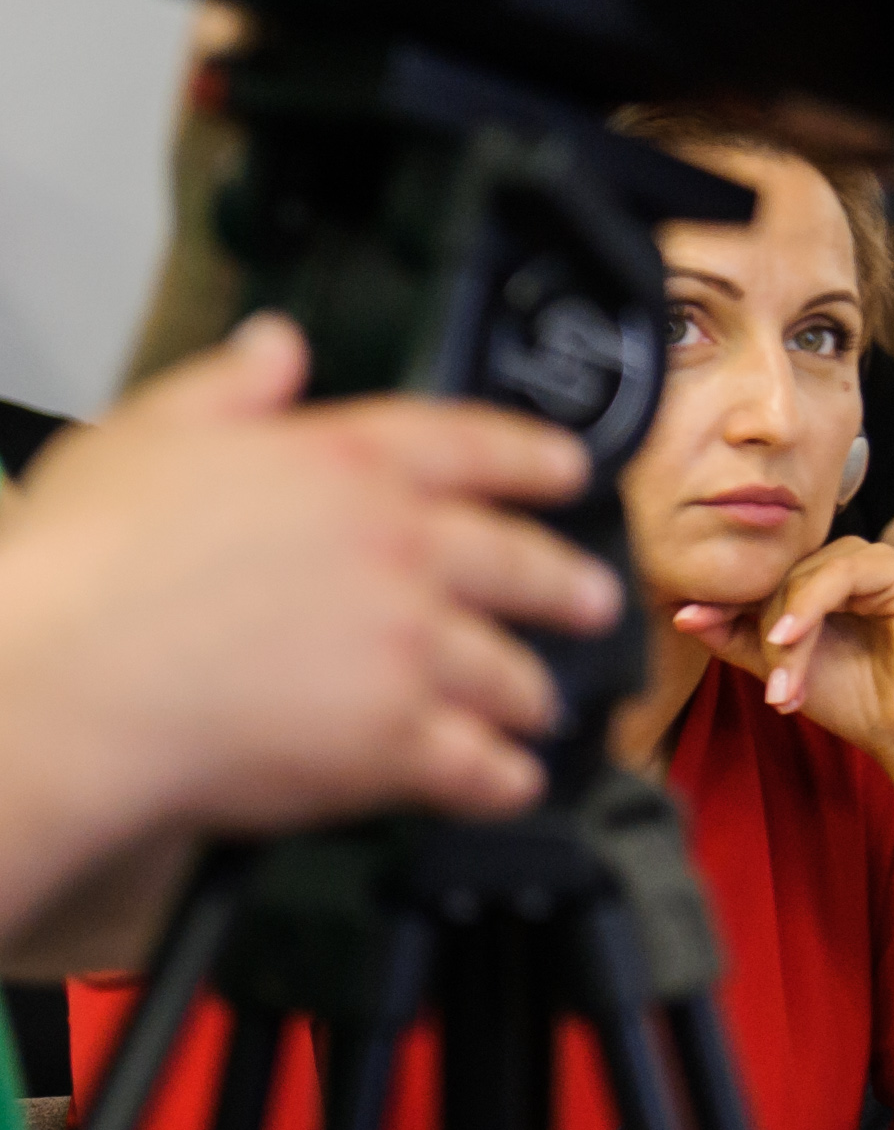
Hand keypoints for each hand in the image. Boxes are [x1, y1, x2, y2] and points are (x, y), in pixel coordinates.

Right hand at [4, 315, 603, 834]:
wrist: (65, 682)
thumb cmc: (84, 567)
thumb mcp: (147, 433)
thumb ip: (229, 387)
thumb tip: (277, 346)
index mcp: (349, 464)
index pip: (475, 443)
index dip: (534, 455)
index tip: (569, 469)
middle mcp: (401, 548)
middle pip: (518, 562)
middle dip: (566, 584)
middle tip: (592, 599)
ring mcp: (407, 646)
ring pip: (504, 669)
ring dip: (530, 691)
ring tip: (543, 704)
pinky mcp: (392, 738)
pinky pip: (474, 763)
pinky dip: (500, 778)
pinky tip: (510, 783)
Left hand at [675, 537, 893, 763]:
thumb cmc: (855, 702)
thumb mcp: (778, 667)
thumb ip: (735, 636)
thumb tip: (682, 612)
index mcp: (825, 580)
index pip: (766, 576)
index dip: (730, 600)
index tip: (690, 622)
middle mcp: (852, 563)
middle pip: (784, 578)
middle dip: (767, 633)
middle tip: (774, 690)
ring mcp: (882, 563)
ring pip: (807, 577)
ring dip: (787, 629)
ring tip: (788, 683)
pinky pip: (842, 573)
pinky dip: (810, 605)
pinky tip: (792, 639)